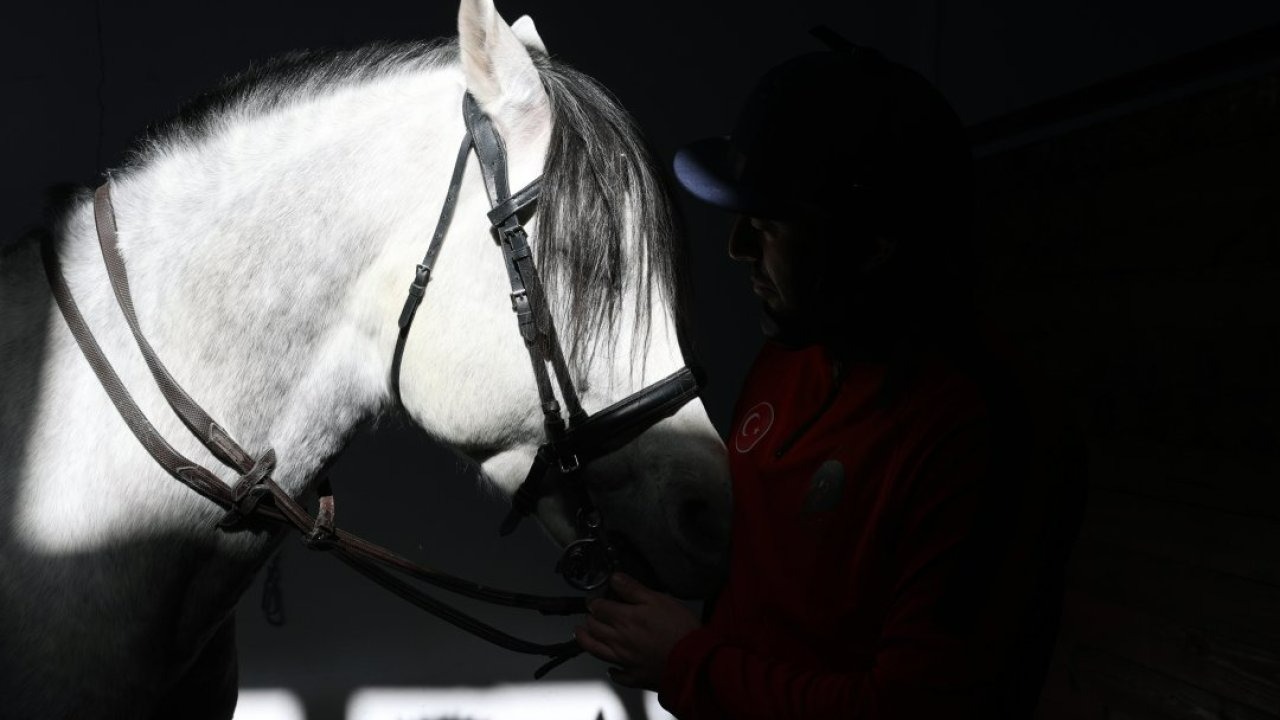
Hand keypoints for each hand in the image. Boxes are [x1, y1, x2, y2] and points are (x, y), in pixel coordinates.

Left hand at [574, 572, 701, 690]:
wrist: (692, 661)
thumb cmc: (679, 628)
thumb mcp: (658, 599)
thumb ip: (633, 589)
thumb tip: (614, 578)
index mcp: (625, 619)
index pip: (599, 608)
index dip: (594, 601)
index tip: (594, 599)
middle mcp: (619, 640)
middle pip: (594, 628)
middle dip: (589, 619)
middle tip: (589, 615)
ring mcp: (625, 660)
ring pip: (597, 650)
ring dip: (586, 641)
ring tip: (580, 634)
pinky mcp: (635, 676)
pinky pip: (618, 675)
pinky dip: (612, 670)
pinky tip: (611, 668)